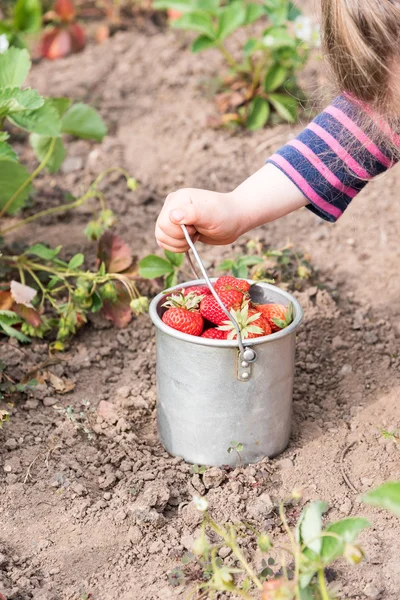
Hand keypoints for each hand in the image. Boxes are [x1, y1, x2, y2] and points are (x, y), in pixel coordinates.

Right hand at [155, 164, 307, 252]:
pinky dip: (178, 246)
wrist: (234, 219)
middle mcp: (172, 206)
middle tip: (196, 233)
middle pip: (161, 232)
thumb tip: (173, 216)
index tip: (196, 228)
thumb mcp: (212, 215)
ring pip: (161, 238)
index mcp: (177, 199)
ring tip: (195, 236)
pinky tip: (192, 239)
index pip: (164, 223)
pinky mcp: (176, 227)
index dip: (179, 232)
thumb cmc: (226, 216)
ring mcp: (173, 216)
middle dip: (179, 239)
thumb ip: (193, 213)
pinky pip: (166, 242)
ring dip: (179, 244)